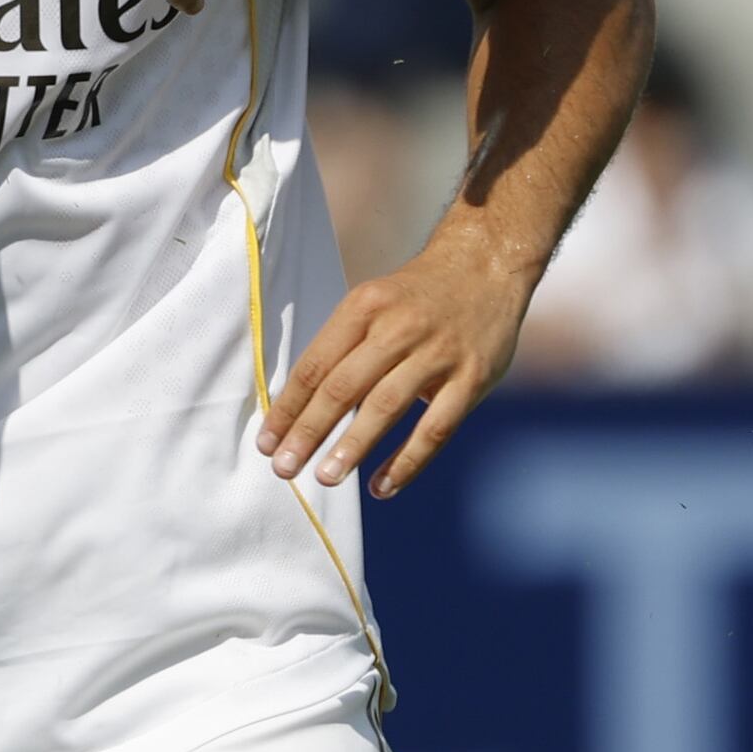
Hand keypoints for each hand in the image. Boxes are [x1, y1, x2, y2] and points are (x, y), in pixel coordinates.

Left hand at [264, 222, 534, 495]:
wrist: (486, 264)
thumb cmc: (415, 297)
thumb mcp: (373, 302)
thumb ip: (343, 347)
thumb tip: (297, 409)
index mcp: (364, 306)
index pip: (316, 365)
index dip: (288, 408)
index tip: (266, 443)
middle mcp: (398, 328)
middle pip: (343, 387)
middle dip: (308, 432)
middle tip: (284, 468)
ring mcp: (437, 353)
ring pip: (385, 408)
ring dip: (352, 447)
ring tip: (326, 479)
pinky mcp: (472, 378)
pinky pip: (435, 429)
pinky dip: (406, 462)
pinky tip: (382, 487)